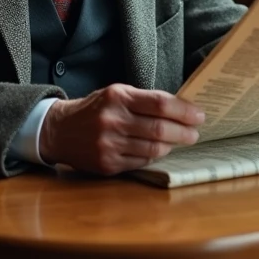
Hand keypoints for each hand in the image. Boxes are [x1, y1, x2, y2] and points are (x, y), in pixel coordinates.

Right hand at [39, 83, 204, 174]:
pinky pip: (141, 162)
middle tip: (195, 133)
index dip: (184, 111)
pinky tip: (158, 150)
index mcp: (117, 98)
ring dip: (171, 146)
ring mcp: (109, 145)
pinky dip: (153, 156)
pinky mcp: (107, 164)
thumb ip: (145, 100)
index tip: (199, 115)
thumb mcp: (116, 94)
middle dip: (184, 132)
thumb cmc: (95, 109)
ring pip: (153, 149)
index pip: (160, 104)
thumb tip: (181, 109)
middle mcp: (112, 121)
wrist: (59, 130)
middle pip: (160, 129)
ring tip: (178, 141)